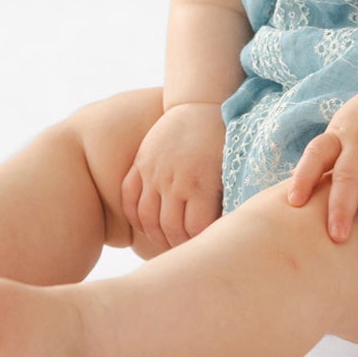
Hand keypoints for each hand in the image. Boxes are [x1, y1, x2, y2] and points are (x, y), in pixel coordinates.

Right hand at [121, 102, 225, 250]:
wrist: (200, 106)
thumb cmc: (221, 141)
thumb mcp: (229, 171)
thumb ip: (222, 201)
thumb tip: (222, 232)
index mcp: (201, 184)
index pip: (195, 230)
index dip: (199, 243)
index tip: (205, 247)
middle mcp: (174, 180)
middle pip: (170, 229)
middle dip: (178, 244)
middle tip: (185, 250)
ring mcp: (153, 172)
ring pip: (146, 217)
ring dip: (155, 234)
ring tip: (166, 240)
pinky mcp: (140, 163)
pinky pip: (128, 197)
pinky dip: (134, 215)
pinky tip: (145, 223)